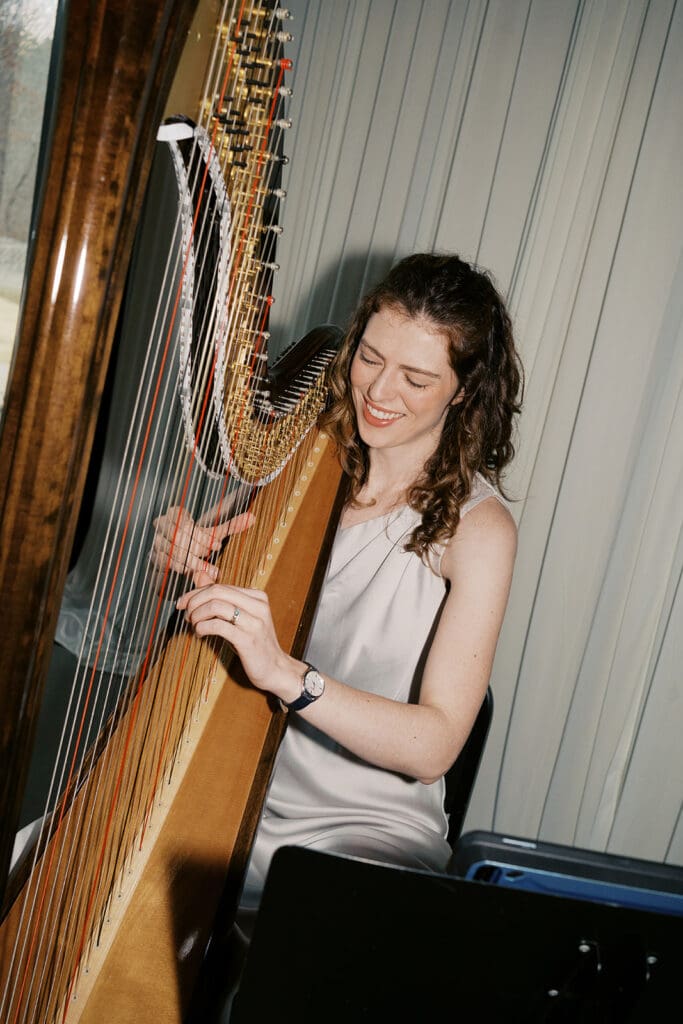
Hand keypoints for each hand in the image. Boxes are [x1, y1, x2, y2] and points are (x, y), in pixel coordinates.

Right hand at [151, 506, 253, 585]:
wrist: (176, 565)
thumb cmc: (196, 545)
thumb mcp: (213, 535)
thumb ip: (230, 526)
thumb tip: (253, 517)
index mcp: (176, 515)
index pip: (183, 516)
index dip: (200, 532)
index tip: (217, 545)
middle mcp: (163, 526)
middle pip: (179, 533)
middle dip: (199, 545)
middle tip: (214, 554)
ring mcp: (157, 542)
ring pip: (174, 549)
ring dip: (194, 561)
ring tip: (211, 570)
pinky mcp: (155, 559)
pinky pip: (168, 562)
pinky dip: (185, 569)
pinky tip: (197, 574)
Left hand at [176, 583, 300, 700]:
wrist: (274, 668)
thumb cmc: (252, 642)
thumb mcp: (238, 616)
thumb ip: (220, 596)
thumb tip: (199, 574)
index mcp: (257, 596)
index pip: (220, 586)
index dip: (196, 593)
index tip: (182, 603)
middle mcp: (258, 605)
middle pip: (217, 592)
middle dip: (194, 601)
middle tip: (186, 615)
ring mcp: (254, 622)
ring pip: (216, 606)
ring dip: (197, 616)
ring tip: (194, 626)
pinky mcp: (248, 639)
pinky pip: (218, 626)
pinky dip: (202, 628)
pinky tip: (200, 634)